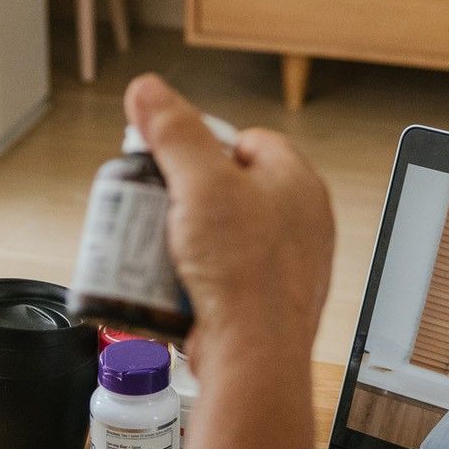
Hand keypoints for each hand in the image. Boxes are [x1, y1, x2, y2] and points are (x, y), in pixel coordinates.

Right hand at [123, 75, 333, 370]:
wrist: (253, 357)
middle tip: (157, 205)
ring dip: (187, 238)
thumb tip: (148, 90)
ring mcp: (286, 264)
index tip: (170, 160)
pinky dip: (195, 275)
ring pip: (224, 234)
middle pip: (231, 188)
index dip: (204, 146)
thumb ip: (174, 132)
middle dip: (188, 196)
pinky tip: (174, 282)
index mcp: (298, 183)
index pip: (248, 140)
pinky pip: (223, 275)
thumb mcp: (199, 184)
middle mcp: (301, 222)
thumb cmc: (244, 274)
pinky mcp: (265, 302)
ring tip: (160, 245)